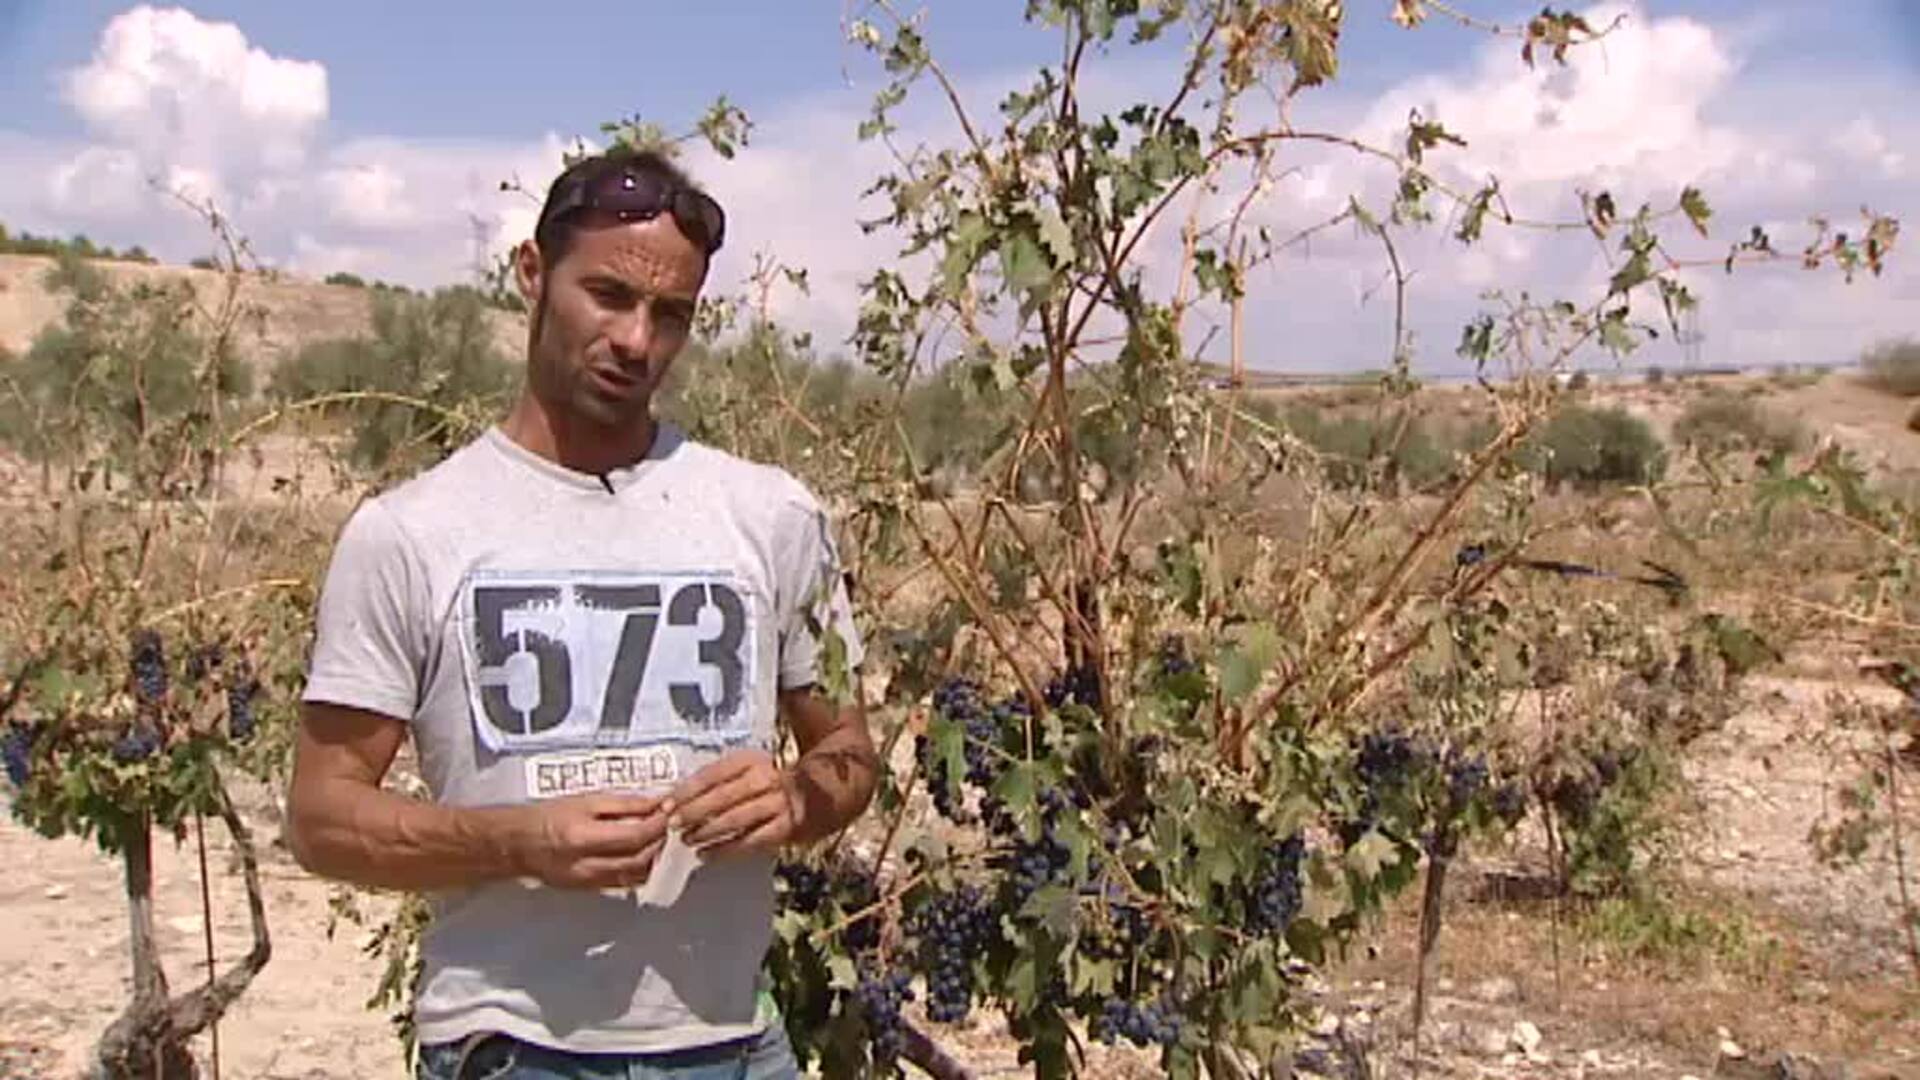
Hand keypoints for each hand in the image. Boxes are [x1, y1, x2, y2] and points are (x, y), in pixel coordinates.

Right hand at [511, 792, 674, 889]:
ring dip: (653, 856)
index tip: (667, 811)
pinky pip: (625, 882)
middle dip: (659, 841)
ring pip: (636, 875)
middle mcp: (585, 865)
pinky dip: (639, 868)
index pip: (634, 837)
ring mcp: (588, 882)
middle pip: (639, 859)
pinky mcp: (590, 890)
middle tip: (665, 824)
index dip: (657, 825)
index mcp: (582, 838)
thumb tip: (656, 805)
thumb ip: (624, 805)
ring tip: (654, 837)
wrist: (519, 843)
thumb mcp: (586, 801)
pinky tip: (640, 853)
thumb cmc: (547, 817)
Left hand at [669, 750, 800, 858]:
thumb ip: (721, 779)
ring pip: (735, 819)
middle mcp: (765, 778)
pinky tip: (706, 856)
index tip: (666, 803)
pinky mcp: (786, 828)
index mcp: (751, 760)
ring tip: (687, 840)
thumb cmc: (772, 784)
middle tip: (672, 824)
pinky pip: (750, 841)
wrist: (821, 795)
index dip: (687, 790)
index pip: (713, 773)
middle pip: (722, 796)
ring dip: (706, 831)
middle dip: (693, 811)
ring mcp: (777, 803)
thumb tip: (680, 796)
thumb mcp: (751, 769)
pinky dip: (725, 850)